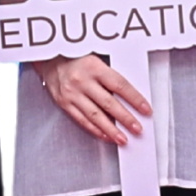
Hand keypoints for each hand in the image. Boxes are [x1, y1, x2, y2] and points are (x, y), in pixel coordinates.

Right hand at [33, 55, 150, 146]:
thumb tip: (131, 94)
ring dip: (111, 130)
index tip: (146, 109)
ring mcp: (72, 93)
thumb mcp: (96, 58)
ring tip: (123, 139)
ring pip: (95, 116)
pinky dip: (95, 130)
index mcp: (94, 66)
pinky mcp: (64, 103)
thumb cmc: (75, 57)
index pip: (120, 85)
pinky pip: (82, 120)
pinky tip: (105, 135)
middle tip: (138, 129)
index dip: (135, 99)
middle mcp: (83, 81)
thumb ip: (110, 74)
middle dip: (126, 118)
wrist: (49, 57)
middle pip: (109, 103)